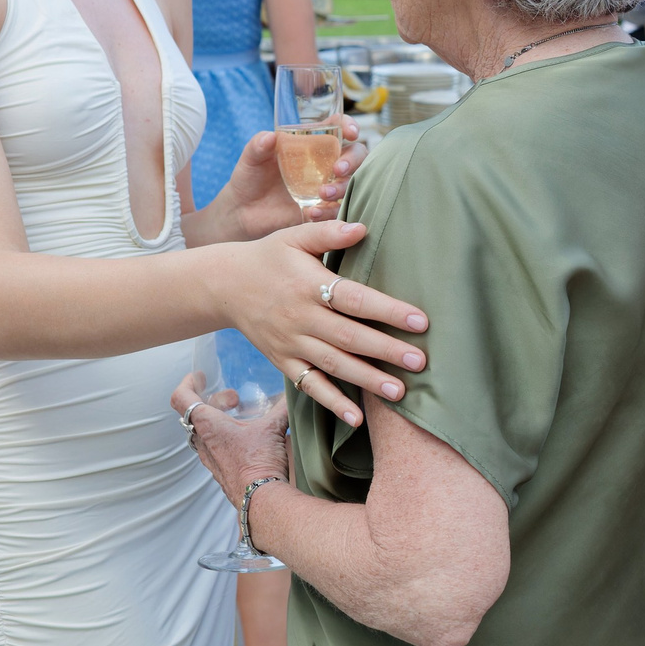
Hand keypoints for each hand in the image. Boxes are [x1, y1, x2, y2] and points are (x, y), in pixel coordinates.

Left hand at [173, 371, 289, 507]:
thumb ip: (282, 407)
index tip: (199, 377)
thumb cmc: (259, 463)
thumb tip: (292, 392)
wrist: (261, 500)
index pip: (181, 398)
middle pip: (196, 414)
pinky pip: (215, 449)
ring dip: (219, 421)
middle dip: (215, 401)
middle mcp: (203, 442)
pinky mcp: (220, 472)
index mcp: (208, 425)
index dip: (187, 383)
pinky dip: (225, 438)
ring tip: (242, 419)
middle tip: (234, 400)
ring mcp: (210, 459)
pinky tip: (247, 440)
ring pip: (205, 433)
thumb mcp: (273, 428)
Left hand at [210, 120, 364, 236]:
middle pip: (356, 155)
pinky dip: (331, 211)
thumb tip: (269, 137)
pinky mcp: (323, 209)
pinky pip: (338, 210)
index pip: (339, 128)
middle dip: (353, 161)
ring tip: (322, 194)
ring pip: (352, 183)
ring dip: (343, 187)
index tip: (351, 132)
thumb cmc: (250, 177)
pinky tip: (313, 213)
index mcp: (311, 143)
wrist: (243, 211)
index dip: (350, 126)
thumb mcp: (251, 158)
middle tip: (337, 169)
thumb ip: (258, 145)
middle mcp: (325, 163)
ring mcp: (326, 186)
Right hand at [212, 219, 426, 427]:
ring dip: (368, 380)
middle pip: (349, 337)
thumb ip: (328, 233)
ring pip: (334, 365)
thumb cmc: (268, 257)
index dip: (387, 311)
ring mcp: (291, 344)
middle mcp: (301, 318)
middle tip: (419, 362)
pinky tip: (358, 418)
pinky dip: (333, 402)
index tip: (420, 321)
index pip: (354, 299)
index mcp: (308, 285)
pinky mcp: (283, 362)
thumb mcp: (293, 238)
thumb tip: (363, 227)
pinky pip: (310, 386)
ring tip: (399, 392)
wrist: (224, 286)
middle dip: (386, 351)